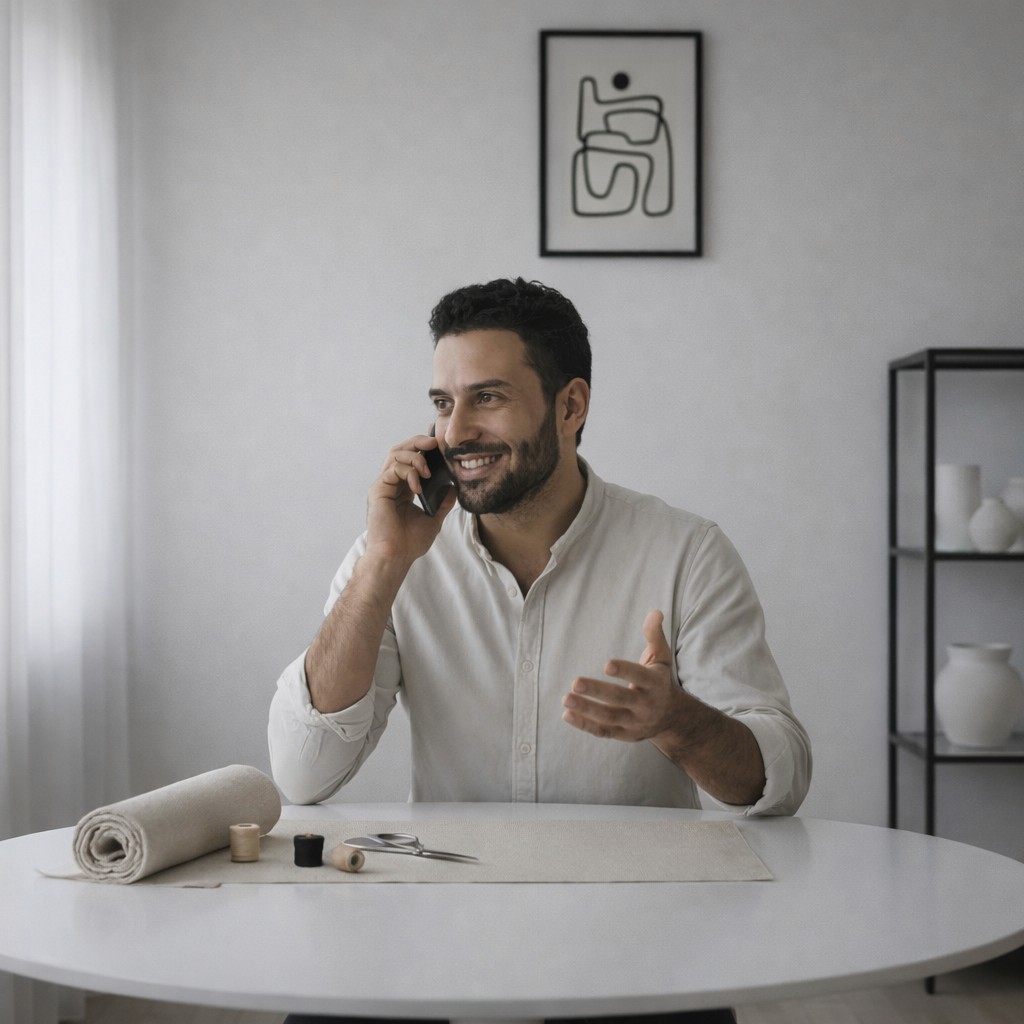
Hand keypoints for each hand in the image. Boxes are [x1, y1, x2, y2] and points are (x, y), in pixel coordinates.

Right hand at [365, 432, 456, 565]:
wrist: (396, 557)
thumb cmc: (410, 543)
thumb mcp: (434, 519)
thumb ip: (443, 502)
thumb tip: (455, 487)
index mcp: (403, 489)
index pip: (410, 459)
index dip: (422, 447)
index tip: (438, 442)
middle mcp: (391, 484)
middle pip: (400, 450)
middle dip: (418, 442)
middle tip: (435, 443)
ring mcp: (383, 486)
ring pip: (395, 454)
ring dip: (415, 456)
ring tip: (427, 470)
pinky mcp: (378, 490)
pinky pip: (393, 469)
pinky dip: (408, 472)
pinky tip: (418, 487)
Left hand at [561, 610, 683, 742]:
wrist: (672, 718)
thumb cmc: (659, 680)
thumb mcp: (661, 658)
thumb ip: (655, 635)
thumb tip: (655, 611)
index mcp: (654, 684)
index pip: (640, 677)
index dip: (625, 671)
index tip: (606, 664)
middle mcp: (645, 705)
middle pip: (620, 699)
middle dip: (598, 692)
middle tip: (575, 683)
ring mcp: (634, 722)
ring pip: (609, 717)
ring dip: (586, 709)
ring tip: (565, 698)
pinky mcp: (624, 734)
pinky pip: (603, 732)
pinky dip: (585, 725)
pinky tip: (567, 714)